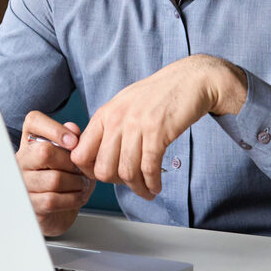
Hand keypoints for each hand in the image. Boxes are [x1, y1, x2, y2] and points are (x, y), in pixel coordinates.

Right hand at [17, 110, 94, 236]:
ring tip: (83, 184)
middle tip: (81, 169)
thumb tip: (72, 129)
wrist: (58, 209)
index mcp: (31, 140)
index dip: (55, 129)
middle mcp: (22, 158)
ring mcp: (22, 182)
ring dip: (76, 183)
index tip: (73, 142)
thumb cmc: (65, 175)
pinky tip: (77, 196)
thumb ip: (73, 139)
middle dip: (71, 162)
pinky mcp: (29, 203)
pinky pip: (52, 200)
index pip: (33, 121)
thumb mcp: (72, 154)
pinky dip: (72, 199)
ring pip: (53, 179)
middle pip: (45, 152)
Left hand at [70, 55, 246, 199]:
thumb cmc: (158, 95)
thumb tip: (97, 156)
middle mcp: (116, 119)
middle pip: (103, 169)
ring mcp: (136, 125)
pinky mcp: (157, 131)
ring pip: (127, 172)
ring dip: (138, 189)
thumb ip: (109, 128)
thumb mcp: (124, 105)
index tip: (106, 176)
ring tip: (147, 191)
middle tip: (129, 184)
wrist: (189, 80)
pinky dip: (152, 183)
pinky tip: (156, 186)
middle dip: (116, 183)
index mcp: (104, 114)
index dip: (90, 172)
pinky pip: (149, 168)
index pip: (80, 154)